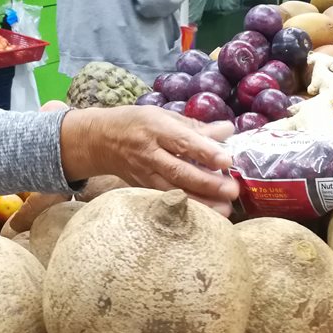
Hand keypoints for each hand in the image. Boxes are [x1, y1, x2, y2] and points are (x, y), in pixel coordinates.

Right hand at [60, 106, 238, 214]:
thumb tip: (228, 130)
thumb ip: (196, 126)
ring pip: (172, 191)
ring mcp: (144, 174)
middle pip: (179, 171)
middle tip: (232, 190)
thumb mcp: (164, 116)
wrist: (101, 141)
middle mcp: (149, 153)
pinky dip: (186, 208)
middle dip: (207, 183)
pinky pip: (165, 200)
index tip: (227, 159)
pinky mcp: (142, 189)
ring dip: (200, 202)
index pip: (183, 141)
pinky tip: (206, 216)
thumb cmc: (137, 123)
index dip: (205, 151)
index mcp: (156, 128)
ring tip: (225, 209)